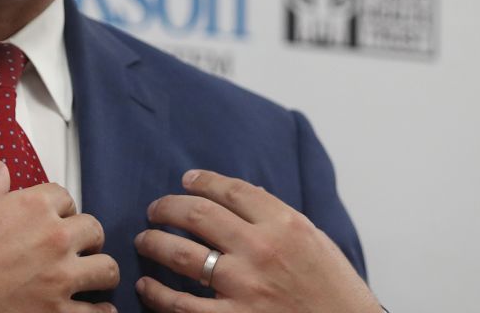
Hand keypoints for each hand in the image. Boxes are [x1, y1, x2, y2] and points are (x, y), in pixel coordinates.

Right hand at [0, 161, 119, 312]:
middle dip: (85, 237)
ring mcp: (59, 277)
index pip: (66, 197)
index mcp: (32, 206)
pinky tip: (94, 309)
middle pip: (93, 229)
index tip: (55, 217)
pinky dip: (100, 311)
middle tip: (75, 247)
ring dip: (99, 271)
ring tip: (90, 276)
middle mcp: (53, 238)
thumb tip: (0, 169)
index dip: (60, 208)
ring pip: (106, 268)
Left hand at [134, 170, 378, 312]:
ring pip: (180, 254)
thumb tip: (241, 197)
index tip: (186, 180)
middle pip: (196, 214)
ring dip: (154, 243)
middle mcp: (261, 249)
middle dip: (166, 208)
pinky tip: (147, 285)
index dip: (202, 181)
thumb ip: (278, 218)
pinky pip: (181, 304)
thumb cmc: (335, 290)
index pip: (231, 190)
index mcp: (285, 224)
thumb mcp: (315, 242)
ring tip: (144, 240)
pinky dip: (156, 293)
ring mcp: (244, 286)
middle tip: (155, 210)